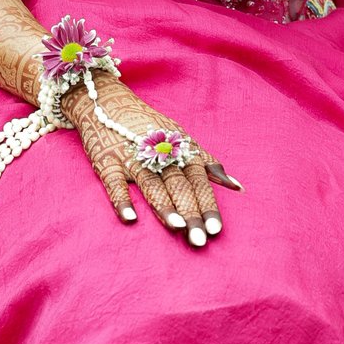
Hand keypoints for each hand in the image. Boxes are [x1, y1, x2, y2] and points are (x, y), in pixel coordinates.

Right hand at [59, 72, 241, 247]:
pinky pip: (113, 182)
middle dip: (190, 213)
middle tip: (199, 240)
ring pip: (151, 184)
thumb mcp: (181, 138)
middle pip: (178, 186)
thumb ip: (207, 163)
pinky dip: (121, 199)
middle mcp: (158, 153)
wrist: (107, 102)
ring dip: (164, 206)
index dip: (207, 205)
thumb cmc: (150, 127)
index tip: (216, 230)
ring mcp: (131, 157)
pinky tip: (130, 218)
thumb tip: (236, 187)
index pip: (198, 181)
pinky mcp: (106, 161)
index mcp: (179, 149)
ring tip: (177, 227)